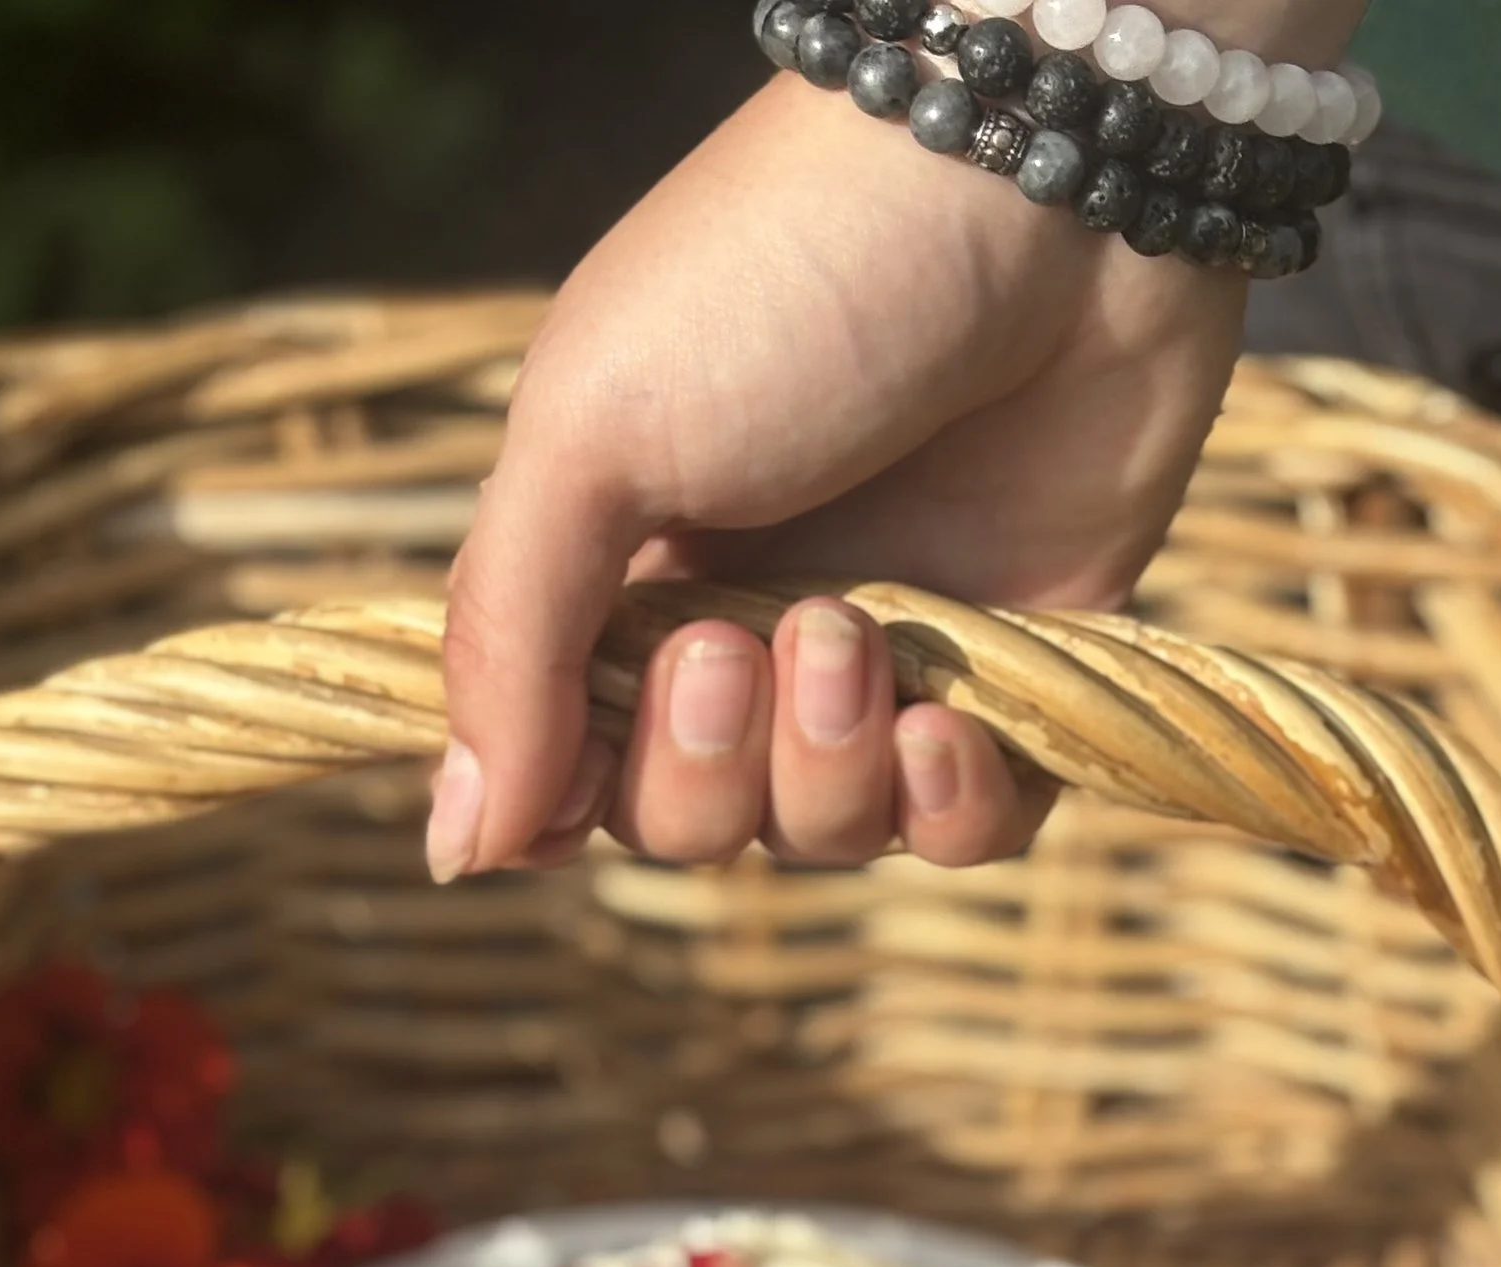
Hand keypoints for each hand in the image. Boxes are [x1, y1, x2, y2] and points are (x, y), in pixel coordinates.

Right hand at [434, 32, 1352, 880]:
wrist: (1044, 185)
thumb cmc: (788, 275)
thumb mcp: (590, 432)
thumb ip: (505, 642)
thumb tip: (455, 848)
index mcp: (623, 568)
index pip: (570, 771)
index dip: (576, 799)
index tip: (586, 762)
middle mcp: (749, 626)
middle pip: (690, 825)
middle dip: (706, 769)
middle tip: (743, 640)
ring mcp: (888, 656)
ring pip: (824, 837)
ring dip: (828, 770)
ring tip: (857, 629)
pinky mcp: (1018, 674)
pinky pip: (969, 835)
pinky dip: (950, 811)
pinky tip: (945, 725)